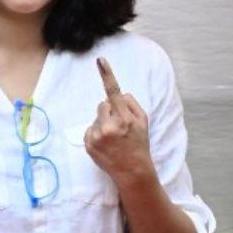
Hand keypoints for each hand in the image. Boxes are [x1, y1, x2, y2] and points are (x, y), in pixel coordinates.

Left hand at [84, 57, 156, 188]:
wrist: (132, 171)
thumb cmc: (139, 144)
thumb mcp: (143, 122)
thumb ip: (132, 104)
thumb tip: (119, 94)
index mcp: (124, 118)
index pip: (114, 92)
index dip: (107, 75)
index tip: (100, 61)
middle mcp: (109, 126)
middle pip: (102, 105)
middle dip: (109, 112)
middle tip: (119, 127)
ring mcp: (98, 136)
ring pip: (96, 117)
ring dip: (102, 123)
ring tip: (113, 138)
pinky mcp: (89, 144)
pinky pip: (89, 129)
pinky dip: (96, 134)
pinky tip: (106, 144)